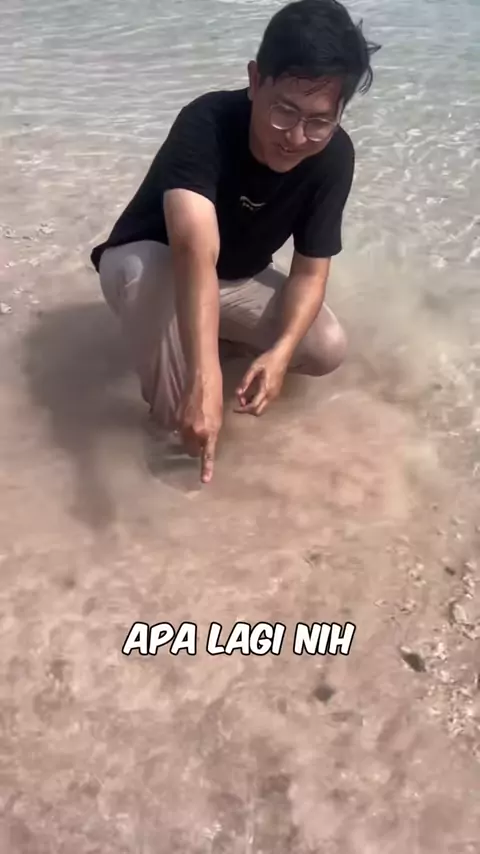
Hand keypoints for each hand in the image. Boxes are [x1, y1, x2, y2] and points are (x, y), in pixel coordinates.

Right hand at [177, 368, 222, 482]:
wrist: (202, 380)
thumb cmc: (215, 397)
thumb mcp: (218, 418)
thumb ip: (212, 434)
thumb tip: (206, 443)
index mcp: (208, 432)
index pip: (207, 454)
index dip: (206, 468)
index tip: (205, 480)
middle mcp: (194, 431)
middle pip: (192, 450)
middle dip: (195, 449)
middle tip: (201, 441)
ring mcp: (182, 425)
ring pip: (184, 441)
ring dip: (189, 439)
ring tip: (196, 427)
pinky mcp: (175, 418)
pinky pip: (179, 430)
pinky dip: (183, 429)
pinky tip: (189, 418)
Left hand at [235, 348, 287, 415]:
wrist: (281, 356)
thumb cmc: (268, 360)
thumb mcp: (254, 368)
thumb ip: (245, 381)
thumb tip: (238, 393)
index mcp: (266, 390)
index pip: (253, 406)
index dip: (242, 410)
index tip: (234, 408)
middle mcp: (272, 396)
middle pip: (258, 412)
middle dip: (247, 410)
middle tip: (239, 402)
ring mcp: (275, 395)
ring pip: (262, 409)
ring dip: (252, 407)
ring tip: (243, 397)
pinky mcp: (275, 393)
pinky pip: (265, 404)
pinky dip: (256, 403)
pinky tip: (250, 395)